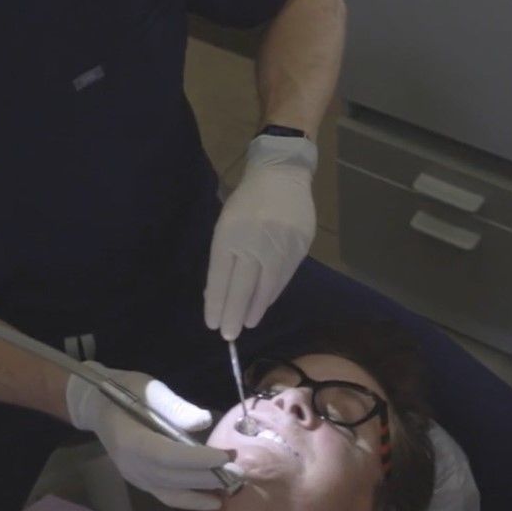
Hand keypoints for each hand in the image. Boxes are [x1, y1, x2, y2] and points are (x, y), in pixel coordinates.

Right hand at [65, 363, 235, 510]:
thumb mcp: (150, 389)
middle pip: (174, 478)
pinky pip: (166, 495)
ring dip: (202, 492)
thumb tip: (204, 422)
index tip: (226, 455)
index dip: (198, 459)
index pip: (168, 456)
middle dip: (209, 476)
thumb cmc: (125, 390)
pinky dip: (189, 499)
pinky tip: (211, 499)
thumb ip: (175, 407)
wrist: (97, 405)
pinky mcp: (139, 481)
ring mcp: (134, 477)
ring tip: (231, 489)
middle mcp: (131, 465)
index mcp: (131, 440)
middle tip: (240, 471)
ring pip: (172, 492)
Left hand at [204, 134, 317, 339]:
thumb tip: (218, 294)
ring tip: (246, 324)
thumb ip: (224, 257)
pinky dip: (272, 295)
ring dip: (254, 309)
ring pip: (265, 287)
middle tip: (228, 335)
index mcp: (229, 234)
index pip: (220, 277)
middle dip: (233, 314)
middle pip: (242, 287)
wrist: (282, 175)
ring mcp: (278, 246)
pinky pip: (283, 278)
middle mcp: (253, 242)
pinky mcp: (298, 247)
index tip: (213, 324)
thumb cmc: (247, 201)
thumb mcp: (226, 223)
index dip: (216, 303)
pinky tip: (264, 305)